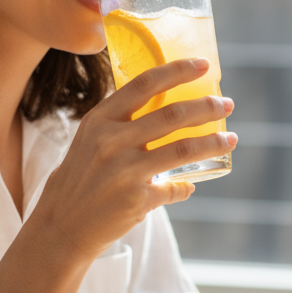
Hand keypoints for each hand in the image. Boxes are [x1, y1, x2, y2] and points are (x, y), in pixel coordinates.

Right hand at [30, 58, 235, 261]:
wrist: (61, 227)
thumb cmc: (79, 180)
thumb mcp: (90, 142)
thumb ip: (121, 125)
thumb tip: (165, 114)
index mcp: (100, 120)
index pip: (144, 84)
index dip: (177, 70)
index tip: (203, 65)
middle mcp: (112, 141)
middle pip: (172, 115)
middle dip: (207, 107)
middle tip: (226, 104)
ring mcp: (125, 171)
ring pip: (184, 149)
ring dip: (213, 142)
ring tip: (231, 139)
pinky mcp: (137, 199)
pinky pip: (174, 187)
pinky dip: (186, 185)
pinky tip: (193, 184)